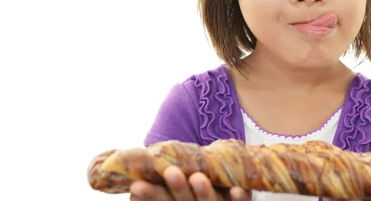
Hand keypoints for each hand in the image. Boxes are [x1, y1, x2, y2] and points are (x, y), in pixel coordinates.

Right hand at [129, 166, 250, 200]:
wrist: (216, 199)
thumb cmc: (190, 196)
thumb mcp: (171, 195)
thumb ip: (156, 193)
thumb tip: (132, 188)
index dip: (150, 196)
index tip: (136, 186)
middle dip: (177, 189)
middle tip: (171, 172)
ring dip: (204, 192)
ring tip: (198, 177)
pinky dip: (239, 198)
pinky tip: (237, 189)